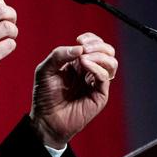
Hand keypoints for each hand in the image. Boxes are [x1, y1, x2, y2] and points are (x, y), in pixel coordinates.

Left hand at [30, 32, 116, 148]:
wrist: (46, 118)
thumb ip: (59, 55)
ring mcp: (96, 82)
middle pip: (108, 51)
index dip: (91, 39)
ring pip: (111, 63)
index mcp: (78, 63)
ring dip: (99, 55)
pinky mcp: (99, 94)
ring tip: (83, 59)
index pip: (94, 44)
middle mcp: (90, 71)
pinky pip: (104, 76)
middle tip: (84, 48)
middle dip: (98, 45)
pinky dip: (96, 67)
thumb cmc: (44, 95)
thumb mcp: (45, 70)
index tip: (79, 40)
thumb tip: (79, 48)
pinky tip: (84, 65)